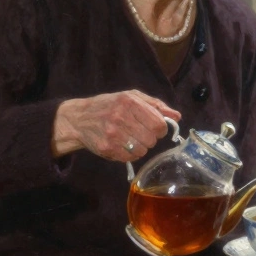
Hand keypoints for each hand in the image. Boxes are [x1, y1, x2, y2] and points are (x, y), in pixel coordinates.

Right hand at [52, 90, 180, 159]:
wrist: (78, 118)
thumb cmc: (109, 105)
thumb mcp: (132, 97)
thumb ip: (156, 105)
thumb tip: (177, 116)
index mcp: (129, 102)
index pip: (159, 123)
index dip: (161, 128)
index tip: (155, 128)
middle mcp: (120, 117)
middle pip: (152, 139)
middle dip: (150, 138)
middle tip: (140, 133)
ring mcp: (112, 134)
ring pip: (142, 150)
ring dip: (140, 147)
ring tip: (130, 139)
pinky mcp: (106, 148)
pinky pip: (130, 158)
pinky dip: (130, 154)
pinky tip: (122, 145)